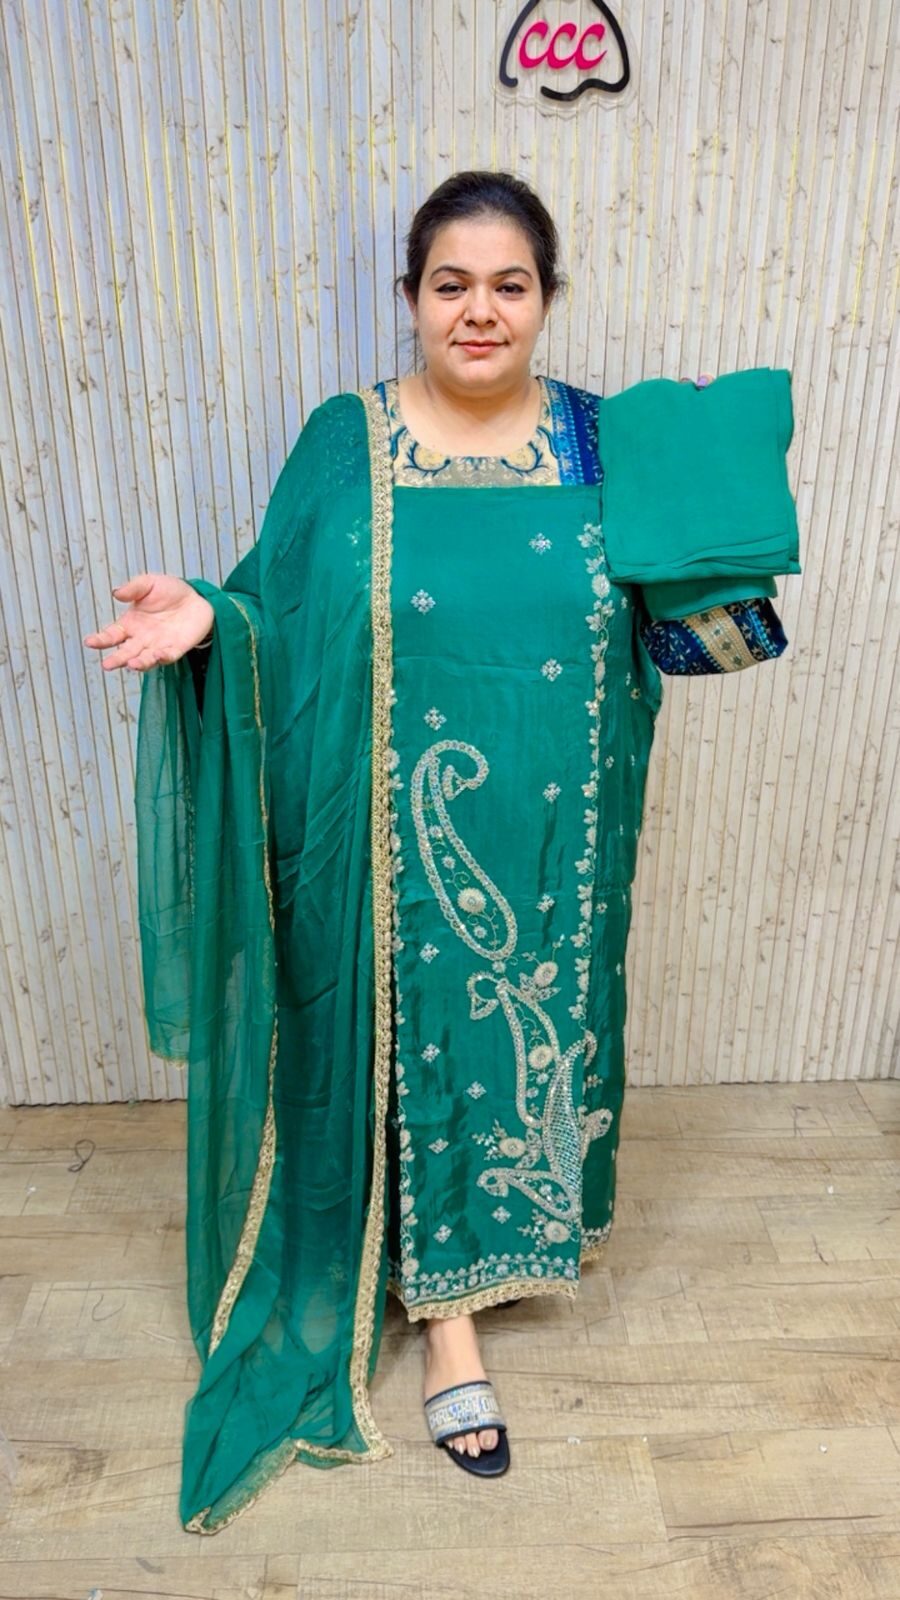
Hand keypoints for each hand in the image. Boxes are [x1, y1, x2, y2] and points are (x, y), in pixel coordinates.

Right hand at [83, 573, 214, 671]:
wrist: (197, 598)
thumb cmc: (170, 591)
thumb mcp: (149, 584)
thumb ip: (133, 588)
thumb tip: (116, 593)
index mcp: (130, 624)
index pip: (111, 635)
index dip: (100, 639)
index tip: (89, 642)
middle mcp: (141, 639)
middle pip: (125, 652)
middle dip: (117, 659)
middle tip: (106, 665)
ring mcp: (157, 646)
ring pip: (145, 659)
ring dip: (138, 663)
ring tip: (131, 664)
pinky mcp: (175, 650)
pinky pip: (167, 657)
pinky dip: (161, 657)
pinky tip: (156, 655)